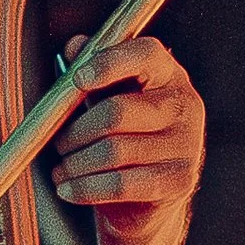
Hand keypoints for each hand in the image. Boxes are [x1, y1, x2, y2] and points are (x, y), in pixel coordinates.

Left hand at [49, 35, 204, 234]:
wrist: (152, 197)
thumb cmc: (130, 137)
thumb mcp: (113, 98)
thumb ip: (96, 72)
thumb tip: (75, 47)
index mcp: (168, 75)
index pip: (145, 54)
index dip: (109, 63)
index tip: (78, 79)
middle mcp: (183, 106)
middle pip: (117, 111)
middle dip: (76, 131)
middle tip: (58, 143)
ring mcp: (186, 145)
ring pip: (114, 151)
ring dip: (76, 163)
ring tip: (61, 169)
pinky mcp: (179, 180)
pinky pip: (122, 184)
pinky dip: (87, 188)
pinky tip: (70, 189)